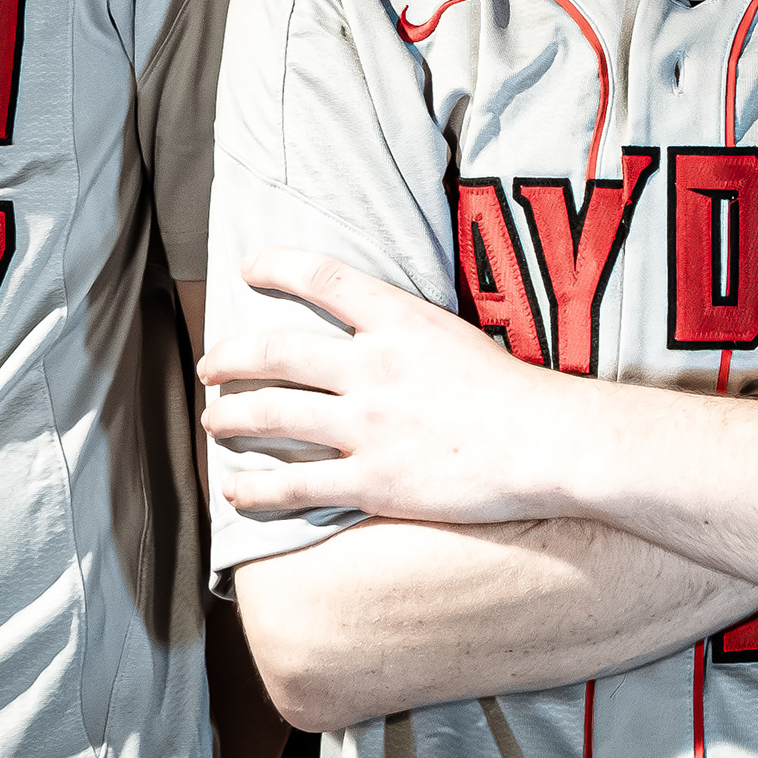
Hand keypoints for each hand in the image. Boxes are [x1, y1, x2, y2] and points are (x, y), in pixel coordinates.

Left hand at [204, 252, 576, 522]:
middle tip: (210, 365)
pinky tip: (233, 490)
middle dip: (229, 357)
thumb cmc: (516, 395)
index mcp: (400, 322)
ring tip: (213, 420)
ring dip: (229, 417)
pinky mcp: (370, 481)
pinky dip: (253, 490)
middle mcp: (373, 368)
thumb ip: (409, 333)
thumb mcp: (458, 337)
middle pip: (275, 352)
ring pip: (271, 415)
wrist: (547, 445)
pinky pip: (293, 487)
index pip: (323, 276)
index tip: (248, 269)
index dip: (277, 266)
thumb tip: (377, 331)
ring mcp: (367, 427)